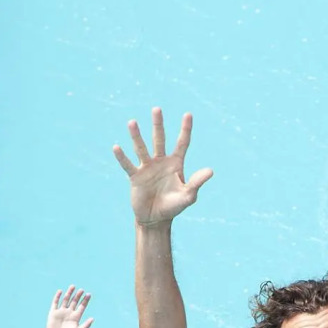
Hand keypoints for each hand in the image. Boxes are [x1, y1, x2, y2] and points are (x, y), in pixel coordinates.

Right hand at [45, 286, 93, 327]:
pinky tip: (60, 291)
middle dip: (78, 295)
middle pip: (74, 301)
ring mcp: (61, 312)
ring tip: (73, 286)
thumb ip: (85, 325)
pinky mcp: (53, 312)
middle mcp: (69, 312)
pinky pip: (55, 303)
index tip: (89, 294)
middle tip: (81, 290)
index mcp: (76, 317)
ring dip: (69, 293)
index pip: (82, 306)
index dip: (85, 300)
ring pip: (66, 300)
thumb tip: (93, 318)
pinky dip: (57, 297)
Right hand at [113, 108, 214, 226]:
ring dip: (137, 136)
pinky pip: (128, 165)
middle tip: (157, 109)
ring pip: (141, 148)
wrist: (156, 219)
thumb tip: (211, 171)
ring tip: (132, 122)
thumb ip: (197, 182)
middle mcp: (161, 162)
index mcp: (176, 164)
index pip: (182, 144)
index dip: (185, 130)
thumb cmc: (174, 207)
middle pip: (159, 139)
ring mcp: (147, 168)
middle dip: (158, 125)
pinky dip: (122, 157)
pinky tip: (116, 147)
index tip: (188, 114)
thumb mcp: (188, 196)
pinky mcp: (135, 177)